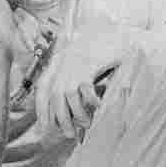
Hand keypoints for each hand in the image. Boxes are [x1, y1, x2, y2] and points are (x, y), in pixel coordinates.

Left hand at [34, 23, 138, 140]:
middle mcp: (65, 60)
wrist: (124, 32)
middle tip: (69, 134)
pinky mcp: (91, 62)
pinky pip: (85, 87)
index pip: (43, 86)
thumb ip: (76, 80)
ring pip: (66, 94)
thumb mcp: (86, 62)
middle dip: (60, 118)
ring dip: (75, 113)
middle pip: (54, 94)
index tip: (45, 126)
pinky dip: (90, 100)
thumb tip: (73, 110)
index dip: (41, 107)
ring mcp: (77, 60)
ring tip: (86, 123)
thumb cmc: (107, 50)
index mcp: (61, 60)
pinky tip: (98, 106)